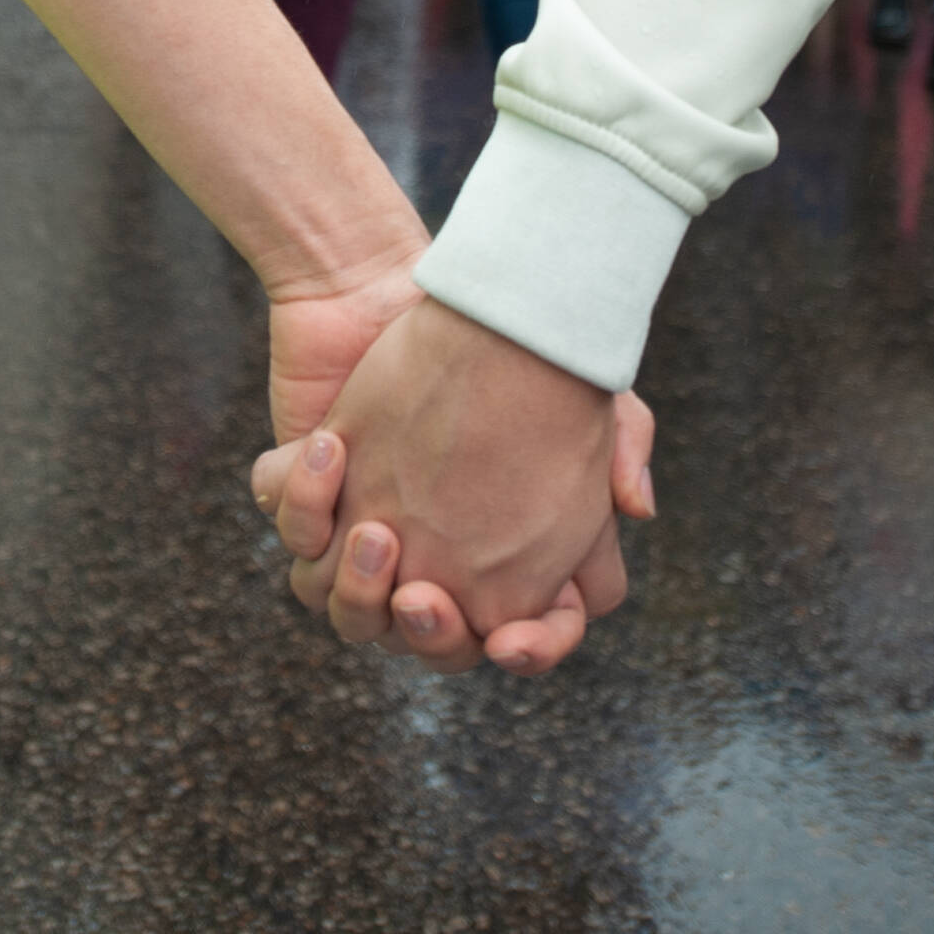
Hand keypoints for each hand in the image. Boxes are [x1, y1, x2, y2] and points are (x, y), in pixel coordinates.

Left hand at [248, 299, 648, 672]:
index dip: (524, 649)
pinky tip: (330, 447)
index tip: (510, 639)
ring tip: (375, 531)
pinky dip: (305, 503)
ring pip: (349, 614)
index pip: (520, 639)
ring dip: (355, 590)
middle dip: (428, 636)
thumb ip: (624, 444)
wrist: (401, 284)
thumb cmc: (497, 346)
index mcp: (504, 558)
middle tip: (422, 596)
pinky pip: (296, 536)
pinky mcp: (308, 497)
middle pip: (430, 647)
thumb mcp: (586, 388)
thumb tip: (637, 509)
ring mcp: (365, 539)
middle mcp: (433, 563)